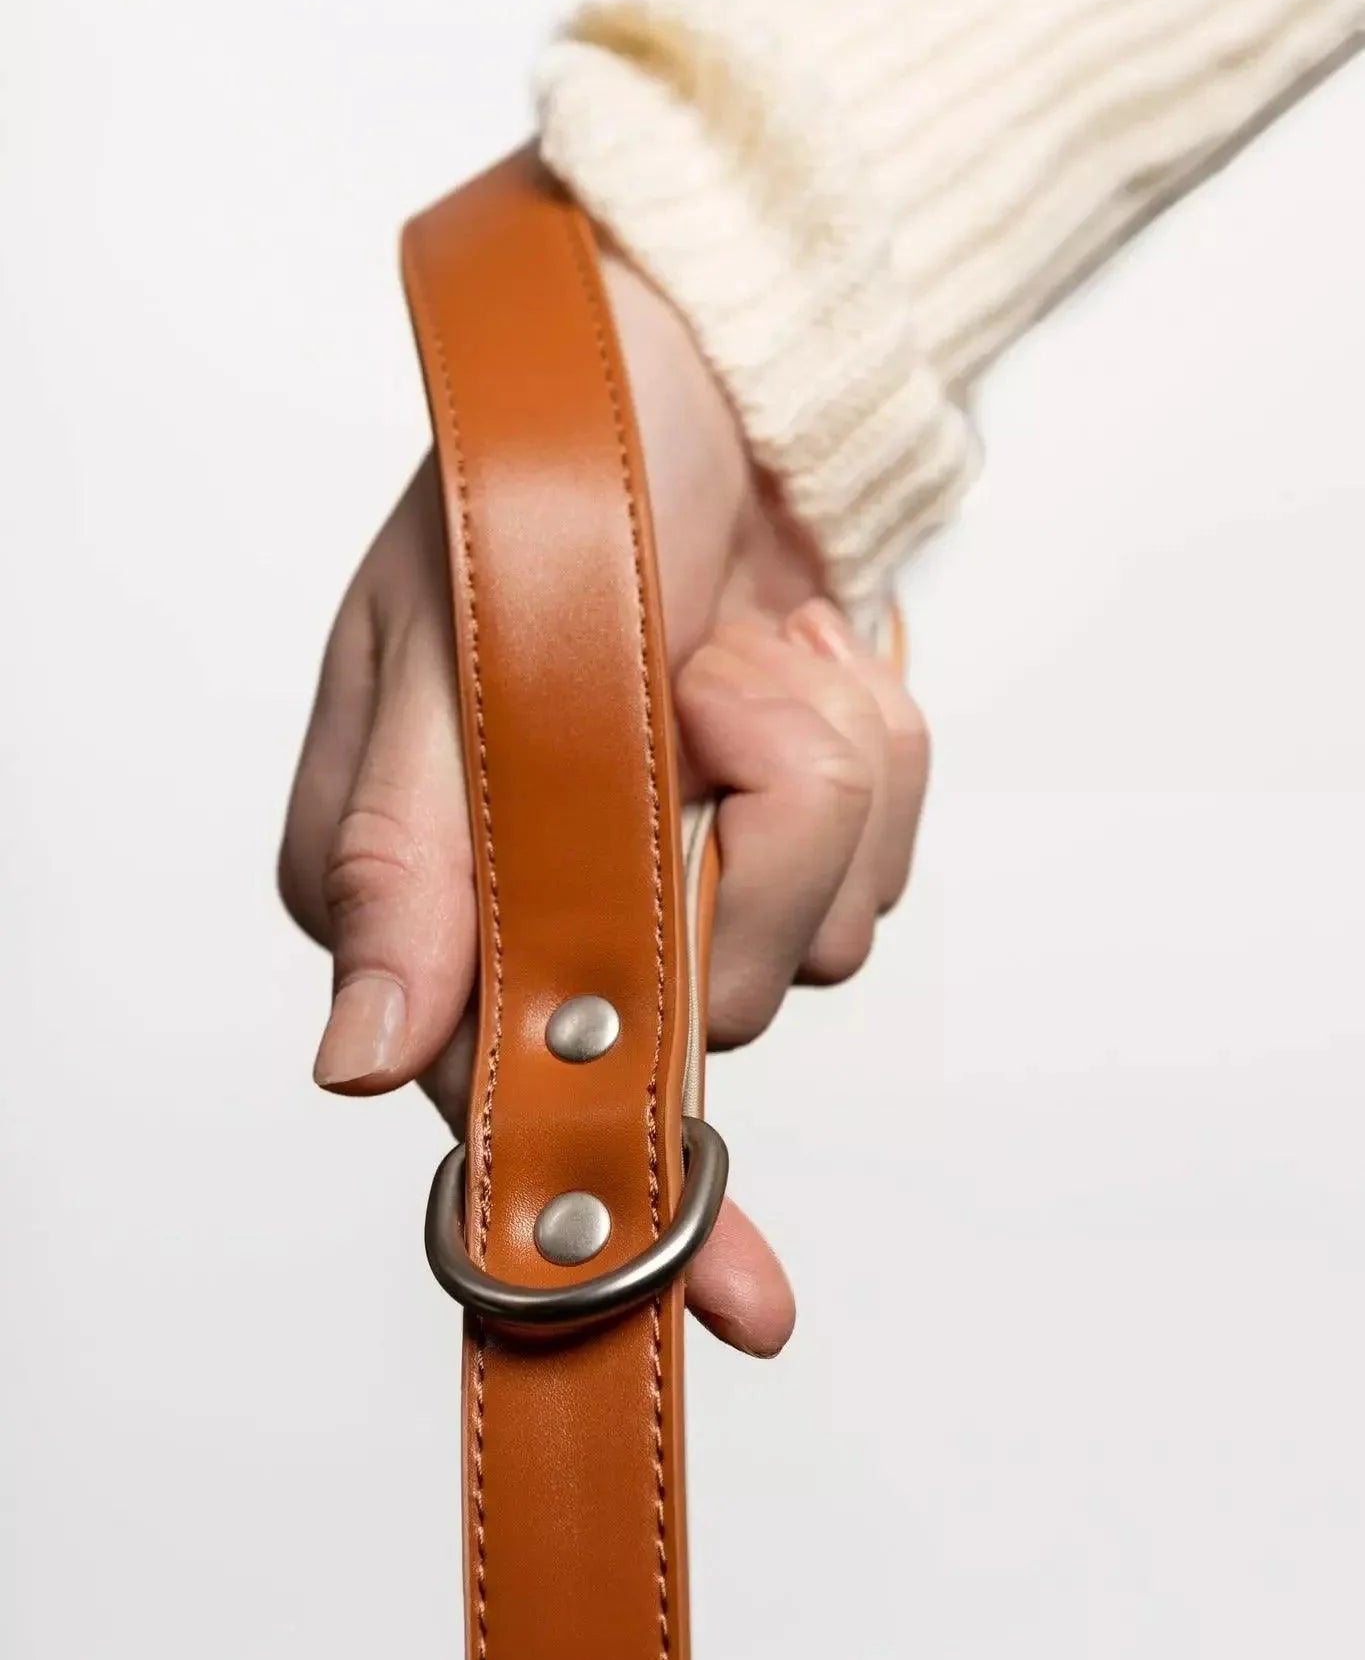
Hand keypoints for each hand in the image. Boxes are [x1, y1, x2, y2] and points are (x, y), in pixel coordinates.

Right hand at [279, 247, 928, 1355]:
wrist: (709, 360)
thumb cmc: (551, 477)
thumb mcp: (449, 657)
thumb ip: (408, 870)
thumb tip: (362, 1069)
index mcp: (422, 885)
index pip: (512, 1095)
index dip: (622, 1203)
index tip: (730, 1299)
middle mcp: (548, 903)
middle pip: (704, 1015)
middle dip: (748, 857)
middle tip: (713, 705)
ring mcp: (678, 870)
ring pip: (815, 936)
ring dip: (814, 776)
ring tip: (749, 654)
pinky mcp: (788, 827)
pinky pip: (883, 861)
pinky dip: (872, 751)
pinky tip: (806, 661)